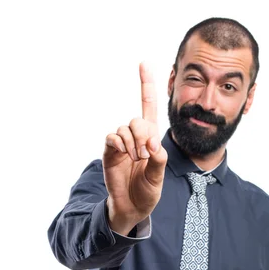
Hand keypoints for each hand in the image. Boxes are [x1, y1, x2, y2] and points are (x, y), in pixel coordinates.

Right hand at [103, 62, 167, 234]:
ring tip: (137, 160)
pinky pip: (111, 137)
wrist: (132, 207)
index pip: (148, 106)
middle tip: (145, 155)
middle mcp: (135, 137)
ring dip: (133, 143)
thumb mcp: (159, 175)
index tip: (143, 63)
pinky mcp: (109, 152)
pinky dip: (119, 144)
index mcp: (150, 138)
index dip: (146, 85)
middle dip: (143, 135)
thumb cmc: (147, 191)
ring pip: (125, 128)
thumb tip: (152, 142)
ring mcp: (121, 144)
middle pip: (138, 119)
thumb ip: (158, 157)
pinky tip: (124, 154)